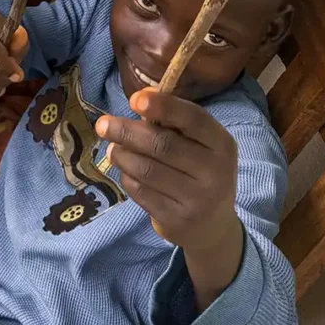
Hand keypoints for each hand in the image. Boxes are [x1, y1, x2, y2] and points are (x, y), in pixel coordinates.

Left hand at [96, 89, 240, 252]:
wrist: (212, 226)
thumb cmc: (199, 171)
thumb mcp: (198, 144)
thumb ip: (173, 121)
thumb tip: (139, 98)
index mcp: (221, 144)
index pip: (193, 119)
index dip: (163, 106)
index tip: (134, 100)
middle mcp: (214, 171)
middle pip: (163, 145)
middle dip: (127, 132)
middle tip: (103, 125)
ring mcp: (197, 199)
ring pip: (147, 170)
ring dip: (122, 156)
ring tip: (113, 149)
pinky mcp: (177, 220)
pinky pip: (141, 192)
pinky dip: (127, 177)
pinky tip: (125, 171)